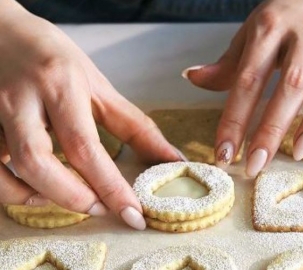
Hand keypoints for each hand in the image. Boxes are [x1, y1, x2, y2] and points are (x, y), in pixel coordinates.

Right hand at [0, 0, 180, 228]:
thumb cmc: (54, 59)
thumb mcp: (98, 85)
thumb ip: (134, 125)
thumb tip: (171, 157)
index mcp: (60, 86)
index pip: (85, 146)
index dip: (110, 186)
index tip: (133, 215)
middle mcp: (20, 99)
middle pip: (38, 162)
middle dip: (74, 197)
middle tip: (102, 209)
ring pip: (5, 169)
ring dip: (41, 196)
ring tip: (74, 200)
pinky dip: (11, 190)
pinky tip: (35, 191)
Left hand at [185, 0, 302, 176]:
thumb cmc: (293, 15)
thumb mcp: (257, 30)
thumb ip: (230, 60)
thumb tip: (192, 77)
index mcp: (272, 26)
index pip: (248, 78)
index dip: (234, 119)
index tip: (223, 154)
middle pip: (291, 84)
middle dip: (272, 129)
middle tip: (257, 166)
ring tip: (299, 153)